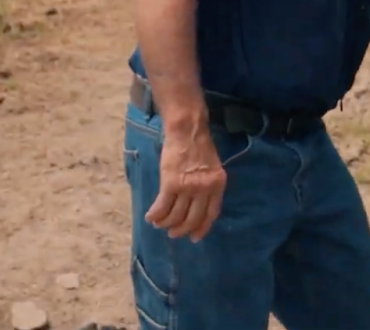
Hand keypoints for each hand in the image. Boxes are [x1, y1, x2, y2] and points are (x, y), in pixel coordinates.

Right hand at [145, 127, 225, 241]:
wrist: (187, 131)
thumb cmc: (199, 147)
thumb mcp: (213, 168)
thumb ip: (209, 185)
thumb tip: (199, 205)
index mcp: (218, 185)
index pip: (211, 214)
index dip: (202, 228)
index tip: (194, 237)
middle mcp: (204, 189)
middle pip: (192, 219)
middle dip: (181, 230)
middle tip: (173, 233)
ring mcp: (188, 187)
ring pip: (175, 216)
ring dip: (166, 224)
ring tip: (160, 224)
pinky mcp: (171, 184)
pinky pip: (162, 207)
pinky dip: (155, 215)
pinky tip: (151, 217)